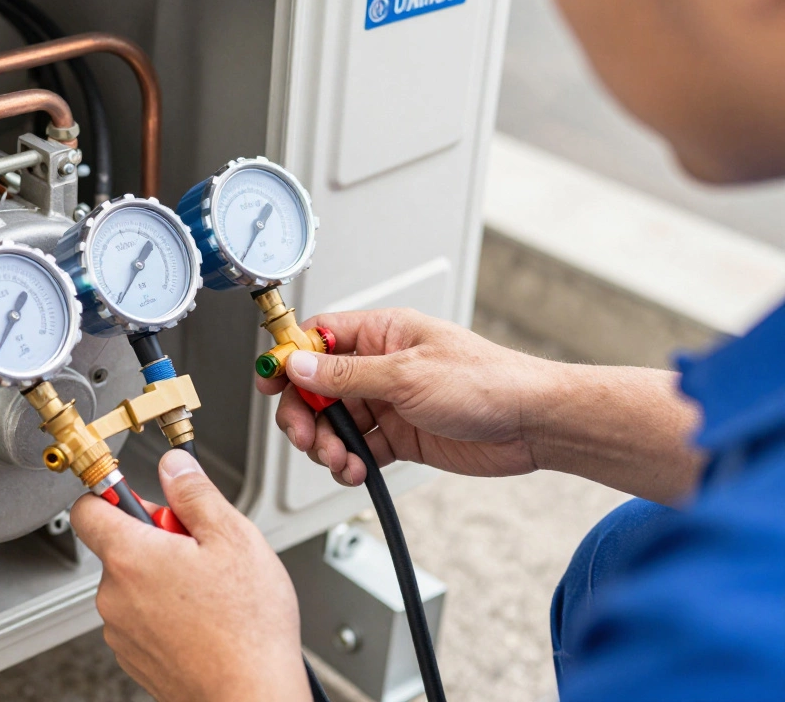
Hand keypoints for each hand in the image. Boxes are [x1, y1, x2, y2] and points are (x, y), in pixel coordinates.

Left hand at [71, 451, 311, 701]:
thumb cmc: (247, 628)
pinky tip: (204, 619)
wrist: (251, 695)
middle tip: (201, 551)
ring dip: (163, 578)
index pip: (88, 507)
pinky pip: (142, 619)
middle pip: (120, 546)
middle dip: (157, 539)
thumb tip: (174, 466)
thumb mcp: (233, 537)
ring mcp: (122, 632)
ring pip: (134, 585)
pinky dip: (166, 613)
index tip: (137, 492)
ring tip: (210, 591)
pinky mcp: (135, 658)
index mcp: (130, 557)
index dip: (113, 493)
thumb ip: (195, 493)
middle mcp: (114, 596)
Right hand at [257, 308, 551, 487]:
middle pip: (316, 387)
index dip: (289, 358)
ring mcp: (388, 402)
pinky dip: (349, 463)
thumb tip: (299, 366)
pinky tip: (357, 470)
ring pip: (334, 423)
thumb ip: (346, 374)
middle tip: (306, 436)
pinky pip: (357, 449)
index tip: (270, 381)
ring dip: (327, 445)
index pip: (318, 338)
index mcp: (382, 333)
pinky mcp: (399, 436)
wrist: (532, 424)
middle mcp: (381, 366)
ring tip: (340, 460)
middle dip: (303, 414)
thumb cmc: (488, 382)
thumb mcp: (407, 376)